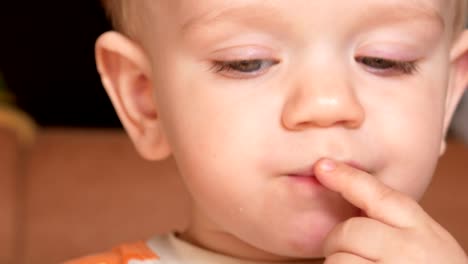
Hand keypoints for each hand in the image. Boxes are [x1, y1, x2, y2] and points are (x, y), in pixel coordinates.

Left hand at [314, 159, 467, 263]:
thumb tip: (351, 207)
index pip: (378, 195)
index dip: (346, 178)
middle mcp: (408, 249)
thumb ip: (395, 223)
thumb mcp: (427, 243)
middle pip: (348, 231)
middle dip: (338, 243)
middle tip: (353, 255)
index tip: (322, 166)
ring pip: (338, 261)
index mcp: (421, 229)